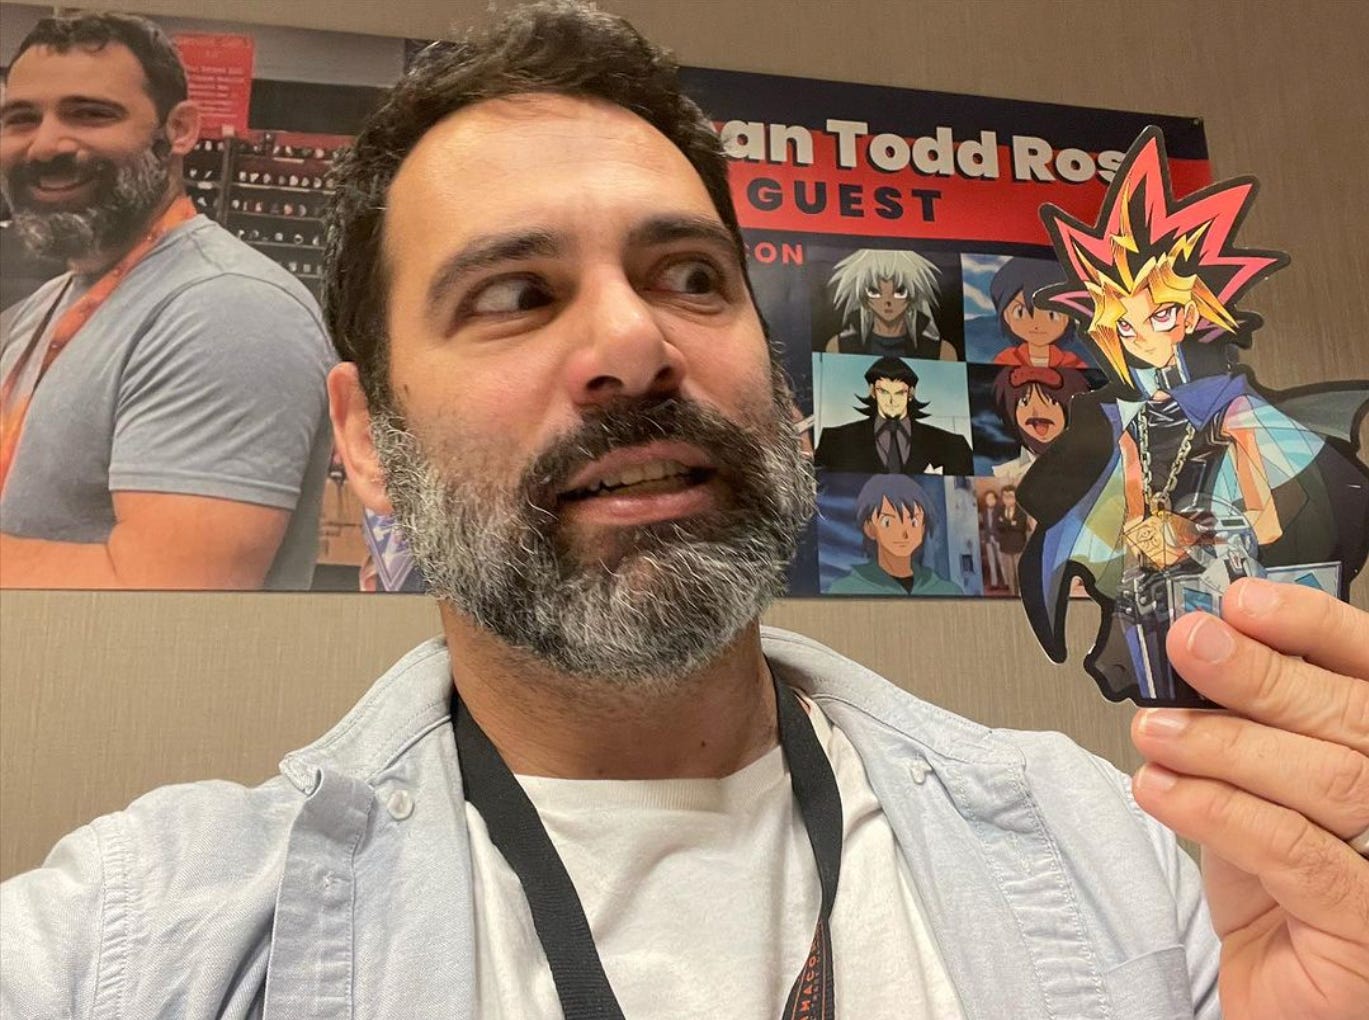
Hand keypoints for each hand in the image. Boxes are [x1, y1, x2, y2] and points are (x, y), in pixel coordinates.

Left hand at [1129, 576, 1368, 1019]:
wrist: (1276, 996)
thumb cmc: (1272, 890)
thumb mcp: (1253, 790)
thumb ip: (1240, 726)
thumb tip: (1195, 647)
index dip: (1317, 628)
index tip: (1245, 602)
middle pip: (1354, 720)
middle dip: (1263, 673)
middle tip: (1189, 646)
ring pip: (1330, 780)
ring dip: (1225, 743)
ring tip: (1156, 733)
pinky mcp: (1368, 929)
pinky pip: (1294, 851)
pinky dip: (1216, 808)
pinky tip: (1162, 789)